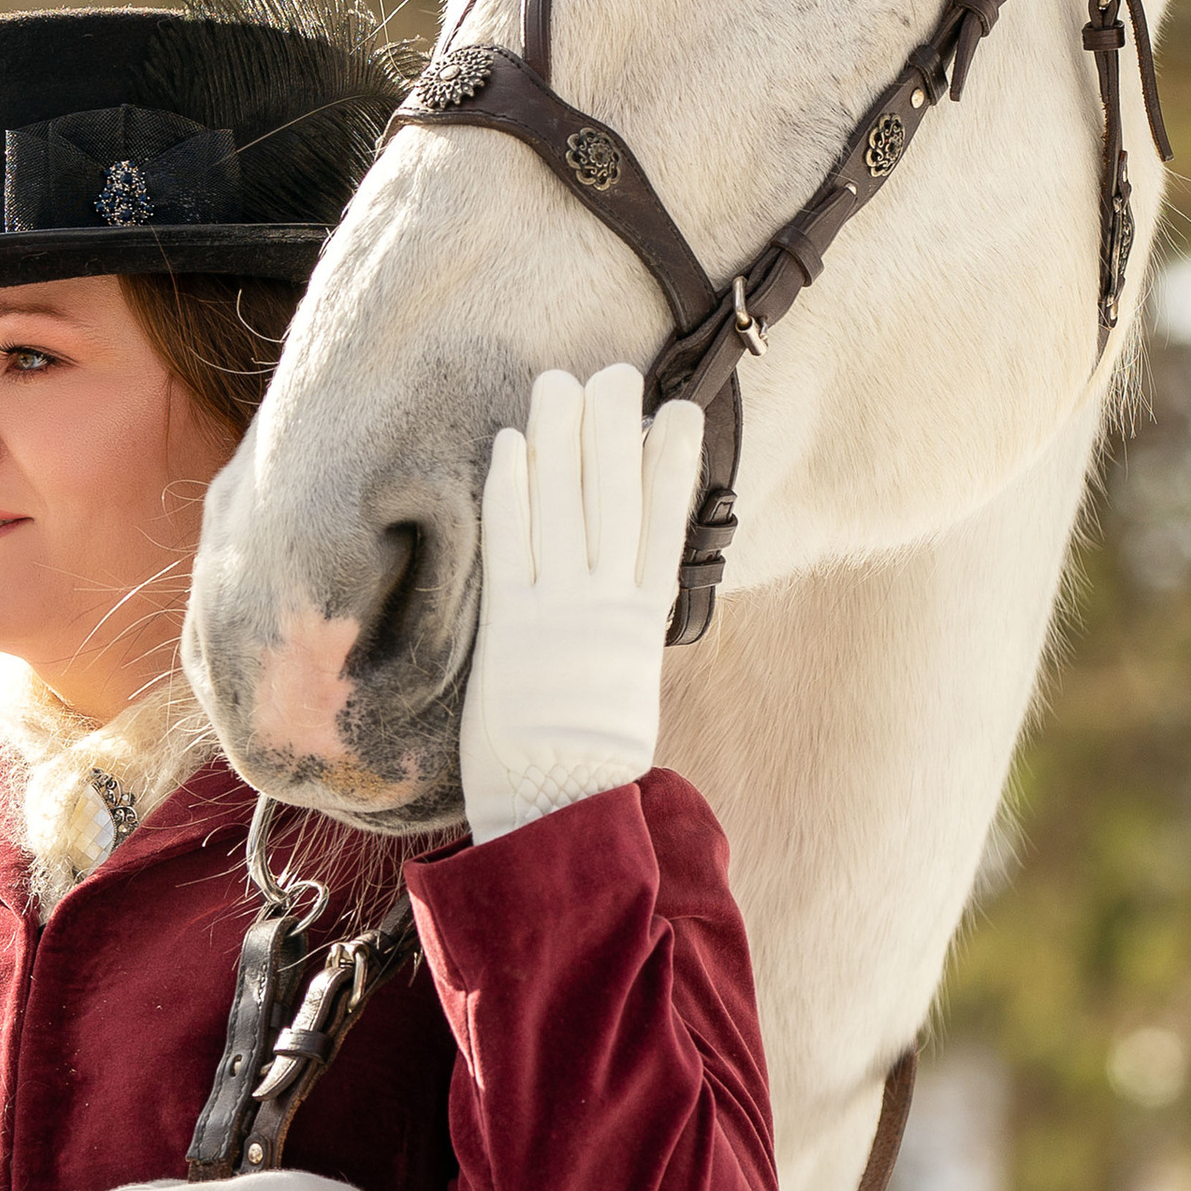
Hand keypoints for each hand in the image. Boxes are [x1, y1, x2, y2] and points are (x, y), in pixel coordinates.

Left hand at [457, 364, 705, 846]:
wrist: (558, 818)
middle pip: (616, 502)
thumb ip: (618, 637)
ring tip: (561, 382)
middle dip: (615, 432)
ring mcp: (561, 617)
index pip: (667, 528)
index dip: (673, 467)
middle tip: (611, 372)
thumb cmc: (583, 766)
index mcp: (642, 627)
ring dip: (563, 441)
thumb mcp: (618, 693)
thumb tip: (619, 591)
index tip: (680, 413)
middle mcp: (607, 613)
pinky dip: (513, 495)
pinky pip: (512, 548)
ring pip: (568, 511)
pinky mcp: (511, 633)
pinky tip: (510, 446)